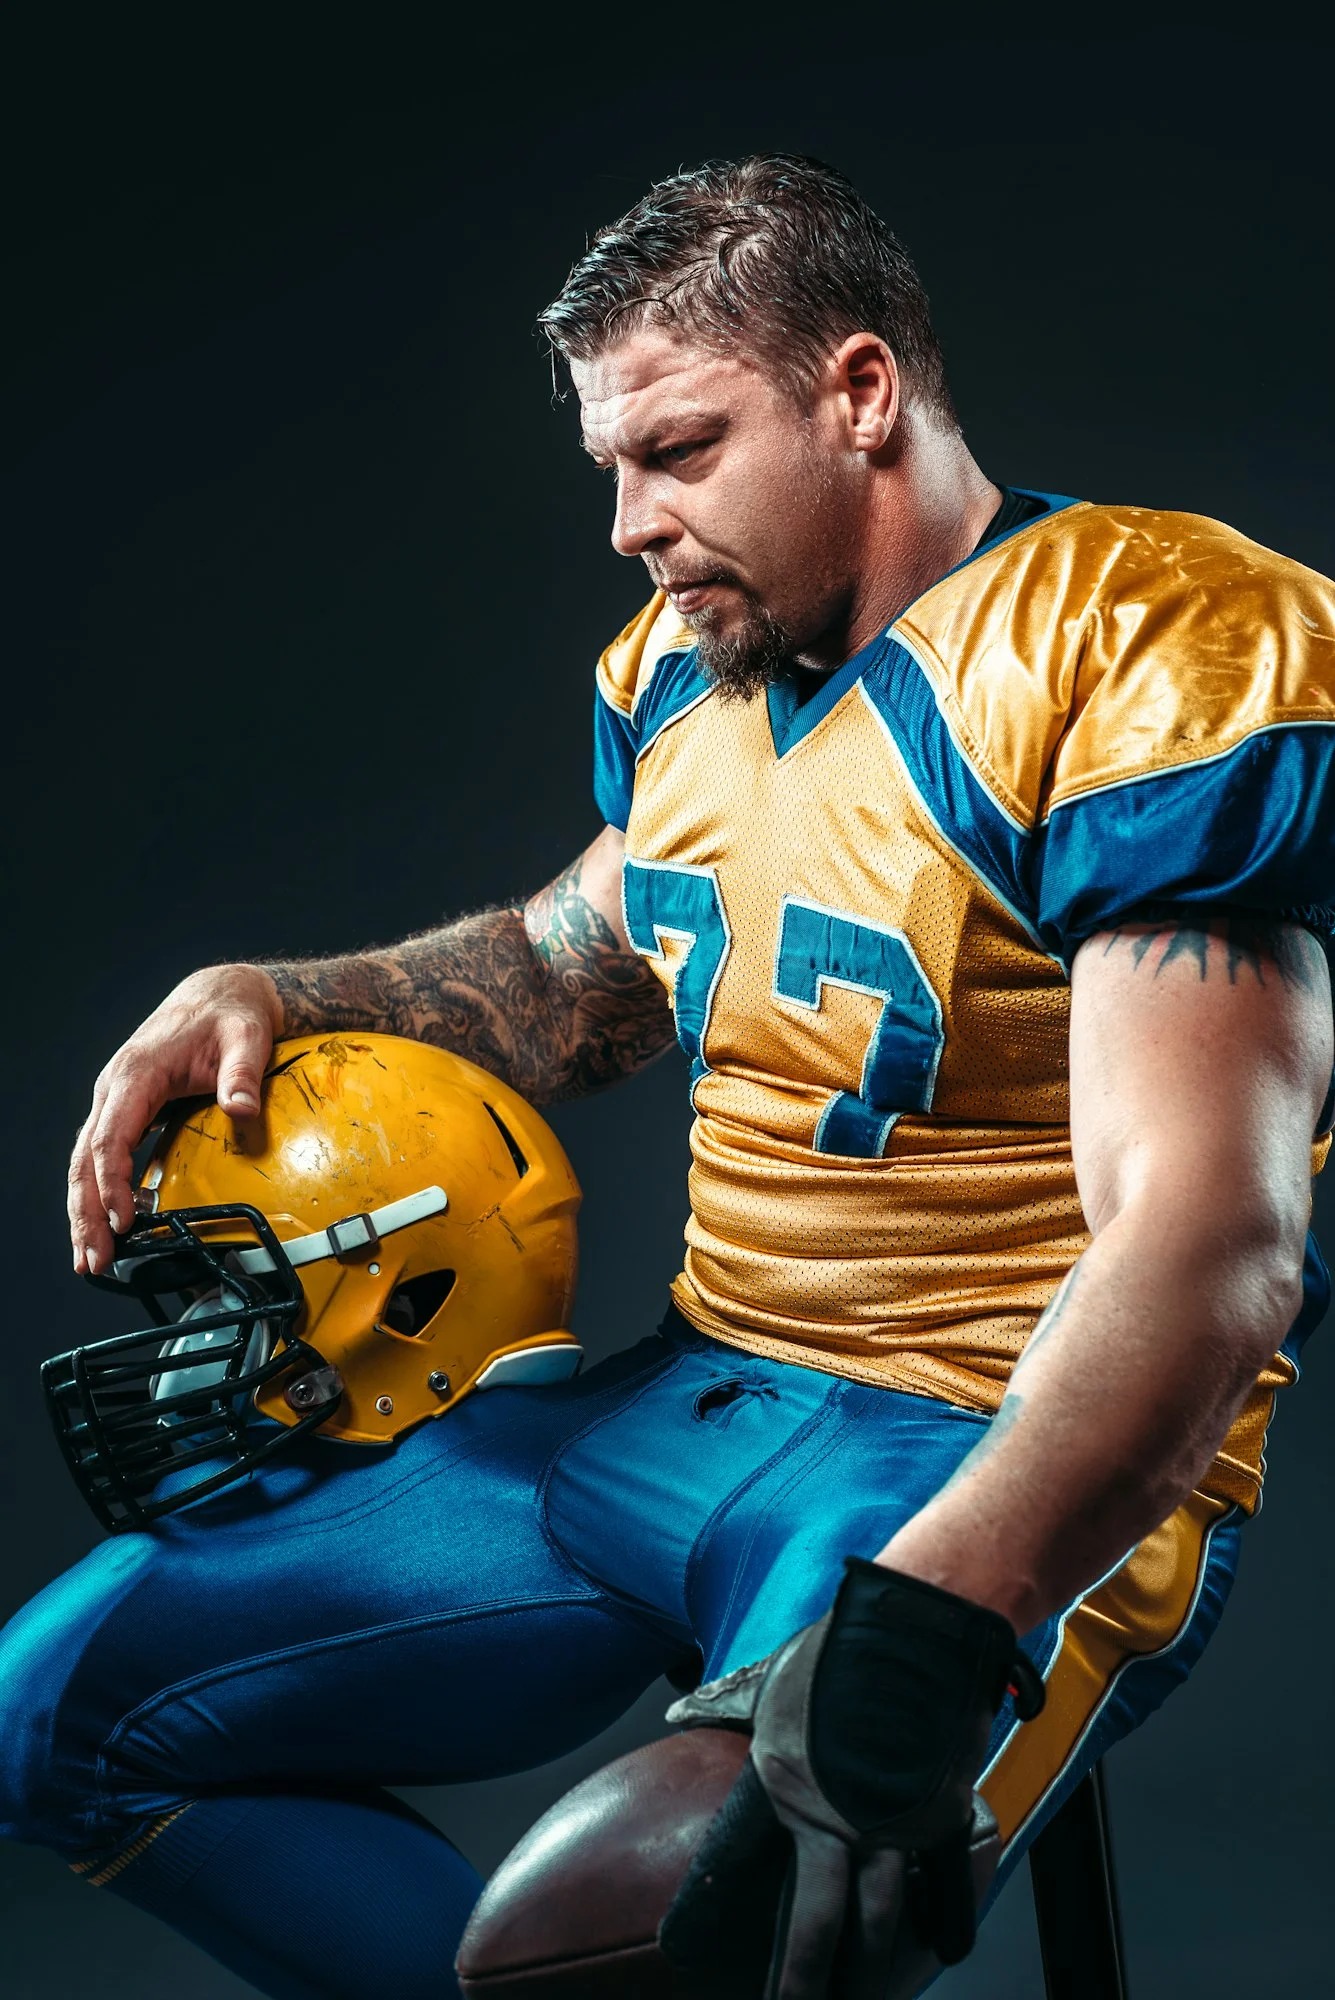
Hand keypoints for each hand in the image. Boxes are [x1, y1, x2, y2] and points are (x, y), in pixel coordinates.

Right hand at [67, 965, 283, 1275]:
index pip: (111, 1137)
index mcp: (136, 1073)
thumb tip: (242, 1109)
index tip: (123, 1223)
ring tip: (89, 1259)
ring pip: (84, 1163)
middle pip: (85, 1159)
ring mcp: (116, 1101)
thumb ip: (243, 1074)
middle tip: (93, 1260)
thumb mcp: (247, 1037)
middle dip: (85, 1212)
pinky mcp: (125, 1111)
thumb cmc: (232, 1016)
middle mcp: (115, 1089)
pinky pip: (101, 1157)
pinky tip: (105, 1228)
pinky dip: (97, 1194)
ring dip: (84, 1211)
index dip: (113, 1183)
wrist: (221, 995)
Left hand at [660, 1560, 1043, 1998]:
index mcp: (780, 1785)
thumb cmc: (839, 1645)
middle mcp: (833, 1821)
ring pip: (880, 1922)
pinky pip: (944, 1885)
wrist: (916, 1627)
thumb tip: (677, 1711)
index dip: (707, 1912)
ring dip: (871, 1972)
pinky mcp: (938, 1818)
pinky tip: (943, 1952)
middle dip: (805, 1982)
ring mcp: (890, 1827)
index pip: (733, 1864)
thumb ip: (726, 1702)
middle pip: (818, 1924)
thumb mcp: (771, 1676)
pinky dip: (947, 1920)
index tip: (683, 1954)